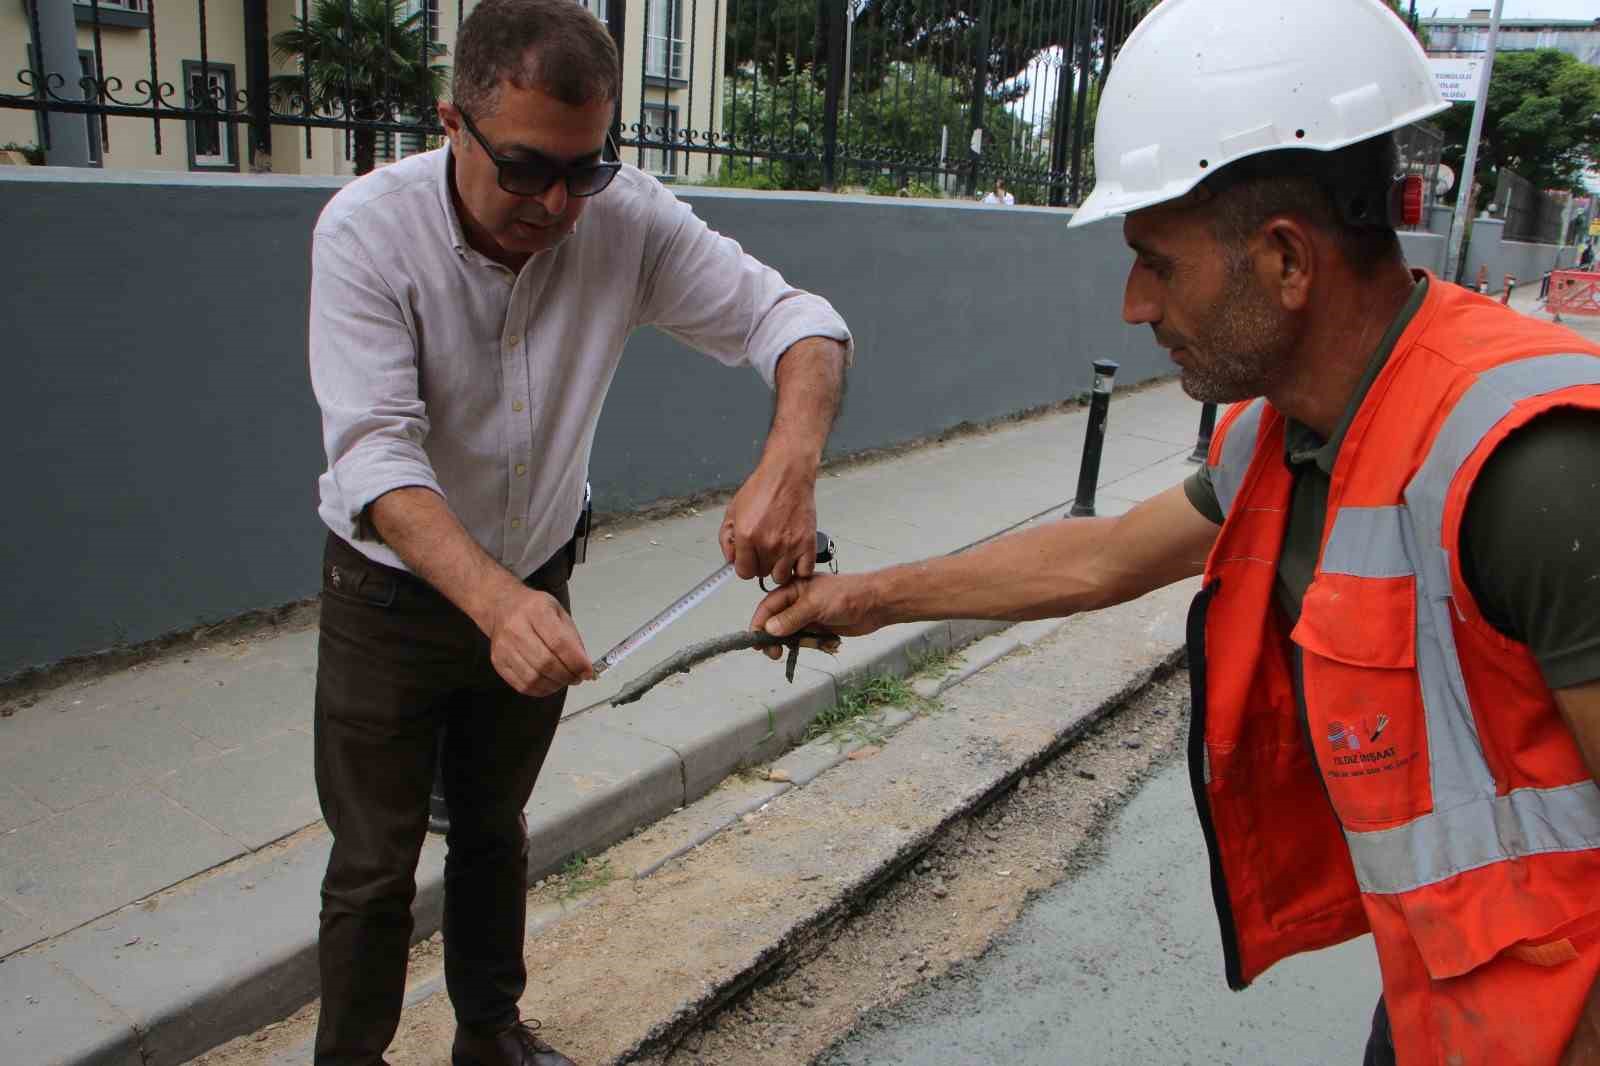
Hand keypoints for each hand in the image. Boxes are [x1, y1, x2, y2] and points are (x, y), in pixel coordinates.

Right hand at [485, 585, 593, 696]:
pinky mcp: (498, 662)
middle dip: (567, 675)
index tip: (588, 671)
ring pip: (533, 678)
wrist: (502, 608)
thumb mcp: (559, 613)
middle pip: (546, 663)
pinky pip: (522, 685)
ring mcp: (504, 647)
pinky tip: (550, 683)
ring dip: (555, 684)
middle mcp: (516, 628)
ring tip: (564, 680)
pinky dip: (541, 689)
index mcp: (536, 610)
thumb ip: (572, 639)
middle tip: (577, 677)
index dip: (576, 662)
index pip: (559, 642)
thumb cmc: (534, 610)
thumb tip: (583, 667)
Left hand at [721, 455, 816, 583]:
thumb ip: (726, 538)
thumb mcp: (733, 510)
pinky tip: (794, 556)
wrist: (787, 475)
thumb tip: (730, 559)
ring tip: (779, 552)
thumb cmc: (762, 488)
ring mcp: (789, 545)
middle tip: (765, 549)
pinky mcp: (807, 543)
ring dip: (779, 568)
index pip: (744, 572)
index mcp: (747, 535)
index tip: (749, 560)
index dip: (745, 566)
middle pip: (762, 574)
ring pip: (781, 576)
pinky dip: (799, 568)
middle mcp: (768, 543)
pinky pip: (803, 571)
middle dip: (761, 564)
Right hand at [749, 574, 881, 659]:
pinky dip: (813, 645)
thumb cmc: (847, 595)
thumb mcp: (815, 604)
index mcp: (793, 589)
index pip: (768, 606)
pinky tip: (826, 644)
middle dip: (773, 638)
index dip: (759, 623)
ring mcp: (809, 617)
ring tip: (802, 649)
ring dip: (794, 644)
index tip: (755, 640)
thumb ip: (792, 618)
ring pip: (790, 634)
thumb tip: (769, 629)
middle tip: (773, 653)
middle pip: (776, 623)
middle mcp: (798, 603)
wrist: (876, 604)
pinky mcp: (820, 629)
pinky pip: (807, 641)